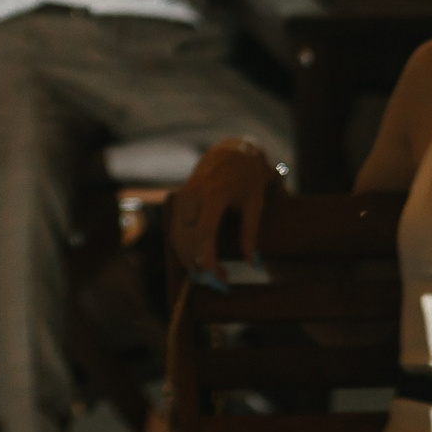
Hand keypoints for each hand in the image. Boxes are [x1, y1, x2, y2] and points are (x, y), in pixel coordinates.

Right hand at [169, 138, 278, 277]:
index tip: (218, 278)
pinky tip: (198, 259)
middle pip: (186, 239)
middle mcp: (193, 195)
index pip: (203, 233)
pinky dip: (184, 248)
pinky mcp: (179, 199)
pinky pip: (176, 229)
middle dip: (198, 265)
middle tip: (218, 282)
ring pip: (177, 237)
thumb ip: (250, 233)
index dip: (207, 259)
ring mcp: (183, 196)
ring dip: (189, 260)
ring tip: (210, 274)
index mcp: (214, 194)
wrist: (231, 150)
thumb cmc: (247, 176)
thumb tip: (252, 263)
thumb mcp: (255, 203)